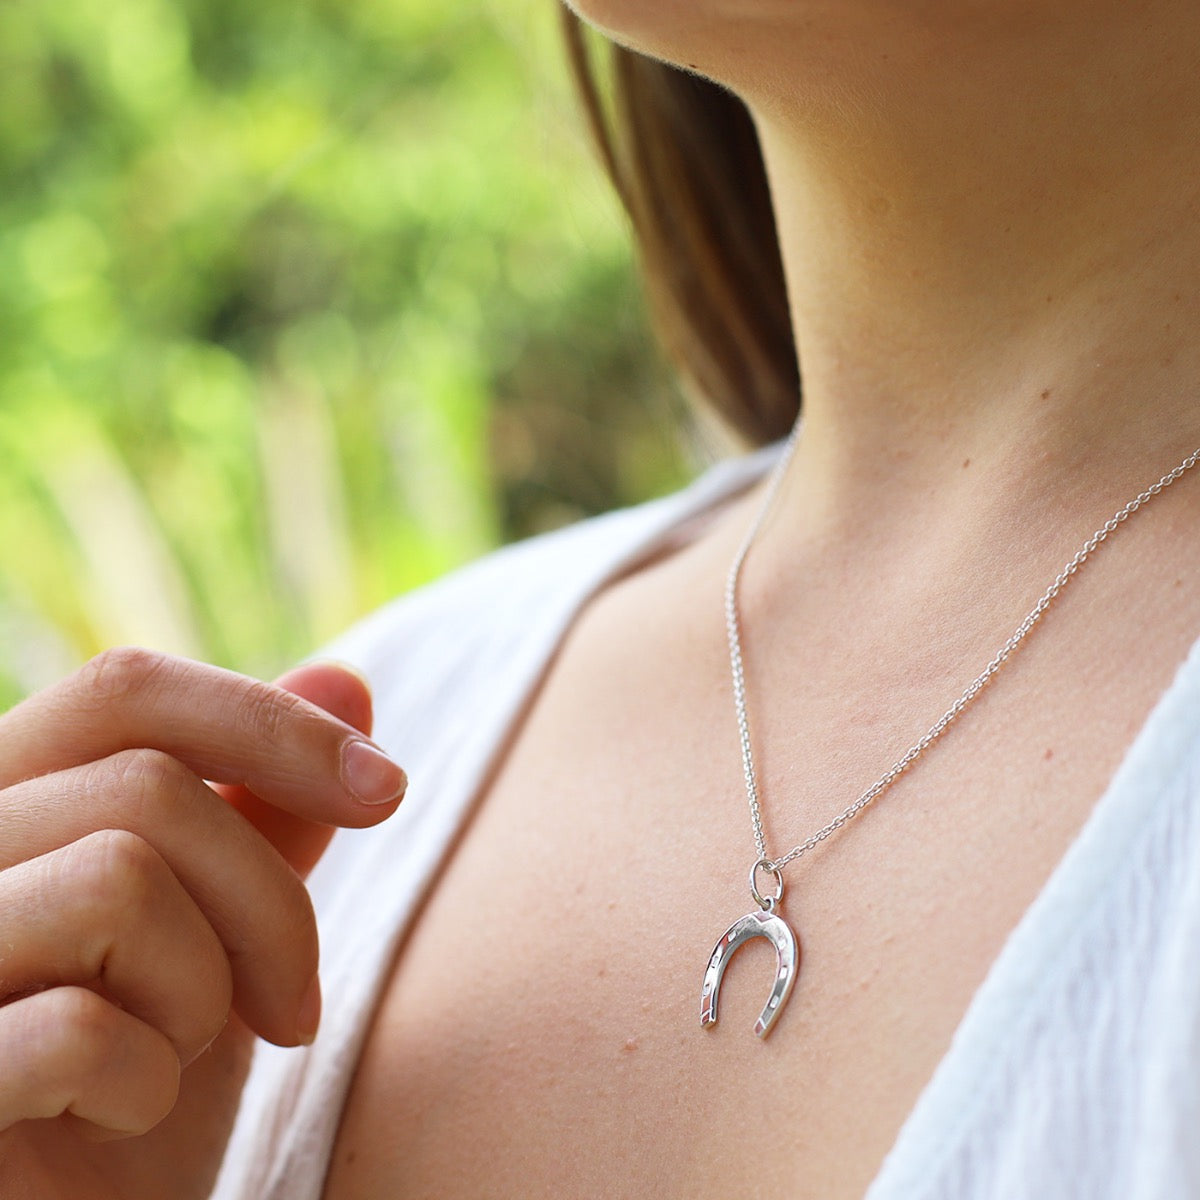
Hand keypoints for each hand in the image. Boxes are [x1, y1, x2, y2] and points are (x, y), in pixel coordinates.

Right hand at [0, 648, 403, 1199]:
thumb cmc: (136, 1079)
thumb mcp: (218, 934)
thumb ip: (264, 811)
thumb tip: (345, 679)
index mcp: (4, 804)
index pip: (126, 689)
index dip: (272, 723)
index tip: (386, 789)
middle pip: (150, 790)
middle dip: (268, 906)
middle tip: (290, 1007)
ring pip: (117, 881)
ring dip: (204, 991)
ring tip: (186, 1052)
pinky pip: (72, 1028)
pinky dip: (145, 1081)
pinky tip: (126, 1111)